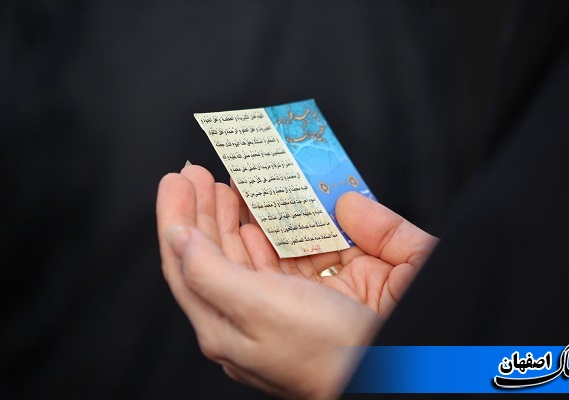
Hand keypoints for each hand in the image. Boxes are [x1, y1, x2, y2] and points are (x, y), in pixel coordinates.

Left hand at [156, 165, 436, 398]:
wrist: (390, 370)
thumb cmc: (323, 350)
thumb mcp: (257, 309)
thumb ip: (210, 272)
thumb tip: (177, 238)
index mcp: (223, 323)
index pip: (185, 262)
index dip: (176, 217)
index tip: (175, 180)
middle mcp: (247, 314)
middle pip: (213, 252)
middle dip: (204, 208)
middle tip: (200, 173)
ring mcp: (280, 302)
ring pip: (246, 250)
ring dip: (235, 214)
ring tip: (228, 183)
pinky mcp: (311, 293)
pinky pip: (281, 253)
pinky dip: (271, 227)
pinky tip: (265, 213)